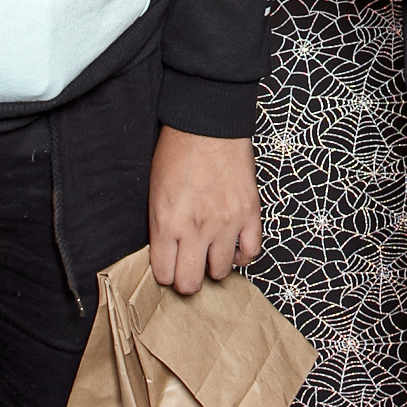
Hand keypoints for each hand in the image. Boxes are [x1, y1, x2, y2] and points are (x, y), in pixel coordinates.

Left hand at [148, 127, 261, 296]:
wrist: (208, 124)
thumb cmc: (178, 152)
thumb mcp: (155, 193)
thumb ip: (161, 228)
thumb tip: (168, 255)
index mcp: (167, 223)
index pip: (165, 274)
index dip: (166, 272)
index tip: (170, 264)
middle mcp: (197, 229)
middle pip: (191, 283)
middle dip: (187, 278)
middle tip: (189, 265)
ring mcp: (226, 223)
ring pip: (221, 271)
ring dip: (214, 264)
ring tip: (211, 250)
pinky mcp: (249, 213)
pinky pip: (251, 252)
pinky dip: (242, 255)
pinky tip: (234, 245)